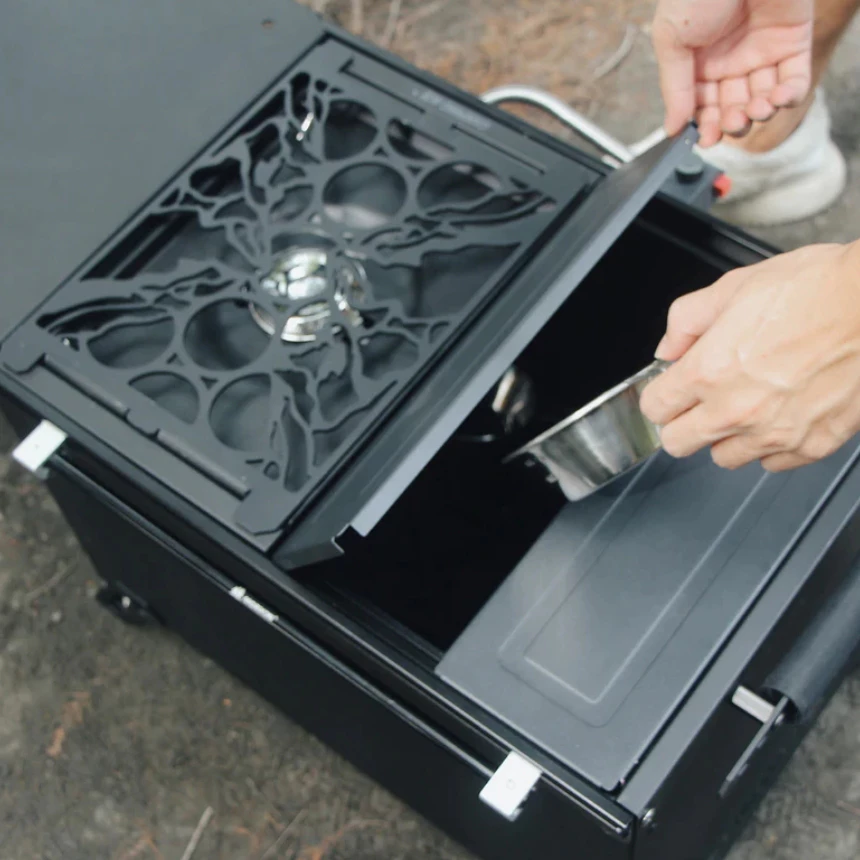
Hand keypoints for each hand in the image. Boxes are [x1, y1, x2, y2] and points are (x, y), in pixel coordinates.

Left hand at [640, 241, 859, 471]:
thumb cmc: (816, 289)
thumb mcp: (733, 286)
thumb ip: (686, 320)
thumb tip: (668, 348)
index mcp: (708, 372)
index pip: (655, 408)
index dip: (660, 394)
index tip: (670, 388)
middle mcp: (736, 411)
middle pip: (678, 443)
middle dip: (681, 421)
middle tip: (699, 400)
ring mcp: (775, 433)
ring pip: (725, 457)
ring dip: (726, 436)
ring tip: (746, 404)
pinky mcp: (813, 445)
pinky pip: (773, 462)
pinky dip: (770, 445)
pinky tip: (780, 413)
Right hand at [652, 0, 813, 145]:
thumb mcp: (672, 40)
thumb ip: (674, 87)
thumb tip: (673, 128)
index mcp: (698, 62)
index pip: (702, 106)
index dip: (704, 125)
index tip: (704, 139)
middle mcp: (730, 61)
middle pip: (732, 107)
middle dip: (732, 122)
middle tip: (731, 123)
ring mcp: (762, 52)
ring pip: (762, 99)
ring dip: (758, 114)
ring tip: (754, 110)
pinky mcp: (792, 43)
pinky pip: (793, 80)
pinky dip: (787, 97)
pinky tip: (777, 99)